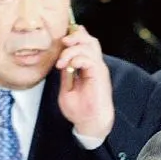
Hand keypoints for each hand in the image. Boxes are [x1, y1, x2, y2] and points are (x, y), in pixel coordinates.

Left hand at [56, 24, 113, 141]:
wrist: (90, 123)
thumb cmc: (80, 110)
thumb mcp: (66, 88)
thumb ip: (66, 73)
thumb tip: (61, 60)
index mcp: (88, 67)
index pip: (84, 43)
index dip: (74, 36)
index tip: (60, 40)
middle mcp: (95, 65)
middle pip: (89, 39)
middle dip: (74, 36)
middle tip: (62, 43)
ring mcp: (98, 69)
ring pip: (90, 44)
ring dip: (73, 49)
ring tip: (63, 60)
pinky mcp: (100, 74)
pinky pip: (90, 58)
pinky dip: (77, 58)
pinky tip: (70, 66)